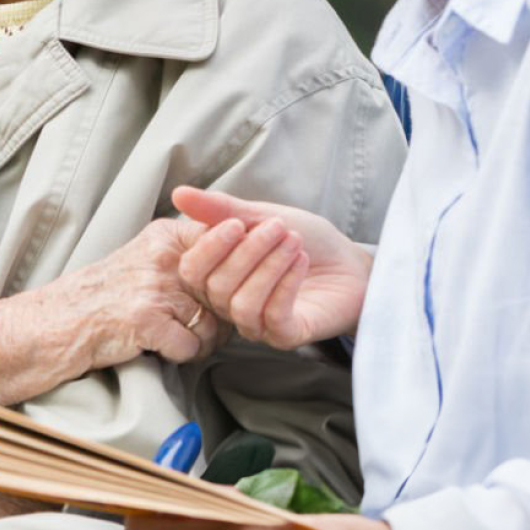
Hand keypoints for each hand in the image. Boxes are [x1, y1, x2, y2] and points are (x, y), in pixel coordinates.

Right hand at [33, 217, 227, 370]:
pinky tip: (159, 348)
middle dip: (222, 316)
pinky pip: (190, 346)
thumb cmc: (107, 296)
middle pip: (226, 290)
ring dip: (201, 341)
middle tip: (205, 324)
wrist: (59, 322)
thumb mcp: (145, 259)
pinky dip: (179, 355)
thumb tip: (243, 275)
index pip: (227, 244)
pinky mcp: (145, 319)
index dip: (238, 272)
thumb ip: (188, 258)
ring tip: (174, 338)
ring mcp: (153, 287)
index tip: (232, 290)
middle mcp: (162, 256)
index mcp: (165, 236)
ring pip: (213, 324)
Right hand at [169, 187, 372, 347]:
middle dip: (249, 251)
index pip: (192, 271)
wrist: (351, 262)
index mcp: (219, 275)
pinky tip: (300, 262)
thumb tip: (178, 193)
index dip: (210, 246)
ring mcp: (258, 324)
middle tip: (279, 227)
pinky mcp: (286, 336)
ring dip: (269, 266)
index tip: (238, 222)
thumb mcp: (262, 216)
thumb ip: (221, 209)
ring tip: (294, 242)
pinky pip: (272, 317)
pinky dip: (285, 284)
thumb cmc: (305, 240)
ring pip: (242, 304)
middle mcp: (231, 304)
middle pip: (217, 287)